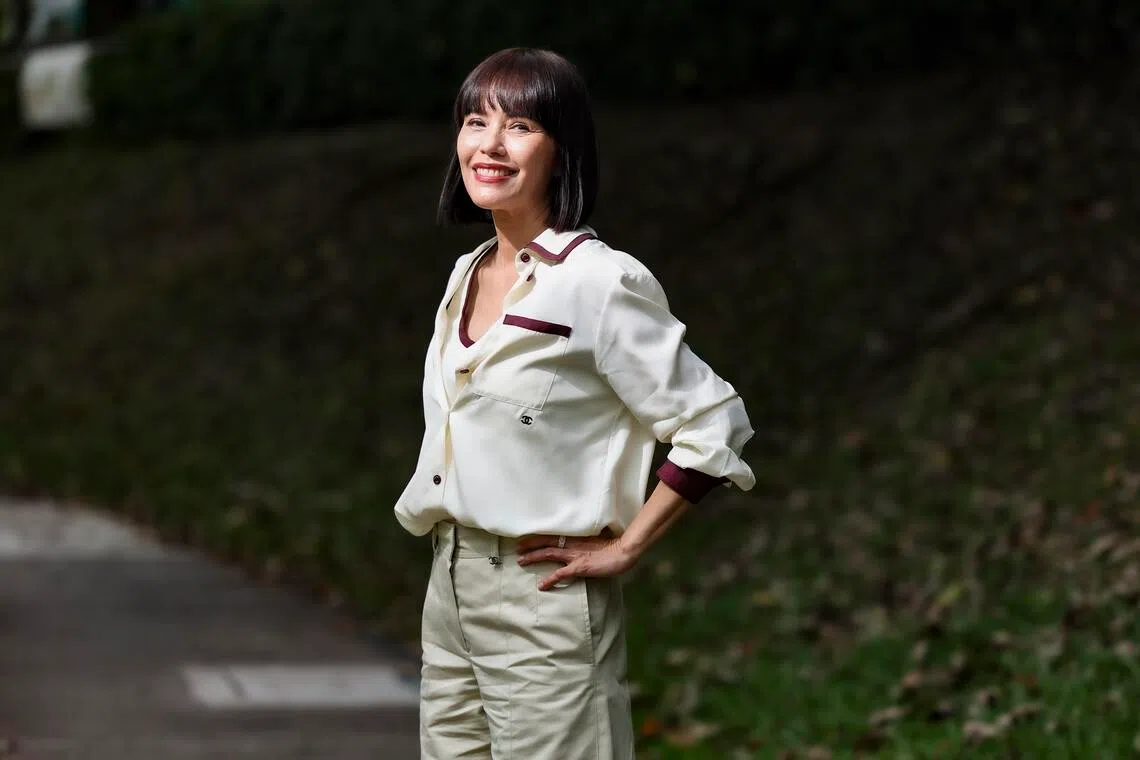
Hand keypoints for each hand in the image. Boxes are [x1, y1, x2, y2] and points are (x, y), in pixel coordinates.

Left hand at [516, 529, 638, 589]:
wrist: (623, 551)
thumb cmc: (613, 545)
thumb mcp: (597, 539)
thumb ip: (586, 540)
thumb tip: (583, 540)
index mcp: (576, 536)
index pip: (553, 534)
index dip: (540, 535)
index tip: (528, 536)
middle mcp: (572, 544)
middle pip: (546, 542)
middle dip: (530, 545)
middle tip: (518, 548)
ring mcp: (574, 555)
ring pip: (548, 554)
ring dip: (533, 557)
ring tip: (521, 561)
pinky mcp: (579, 567)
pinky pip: (560, 574)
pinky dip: (550, 579)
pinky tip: (541, 585)